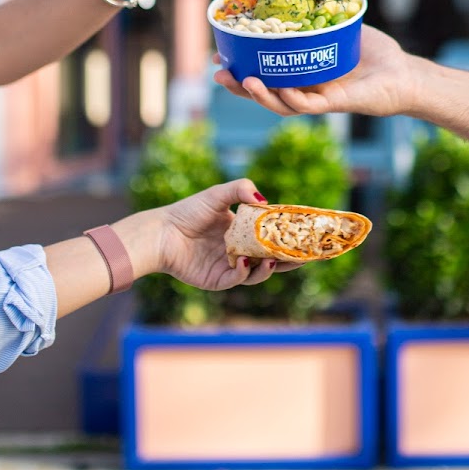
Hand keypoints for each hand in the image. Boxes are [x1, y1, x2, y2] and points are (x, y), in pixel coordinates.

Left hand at [155, 178, 301, 290]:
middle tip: (306, 258)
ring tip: (273, 261)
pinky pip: (236, 280)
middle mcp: (240, 250)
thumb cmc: (188, 211)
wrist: (162, 233)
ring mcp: (230, 266)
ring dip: (269, 269)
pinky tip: (242, 261)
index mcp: (243, 231)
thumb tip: (265, 200)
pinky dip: (243, 273)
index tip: (307, 234)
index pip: (273, 235)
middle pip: (272, 258)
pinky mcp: (217, 280)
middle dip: (290, 260)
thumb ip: (240, 189)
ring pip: (258, 273)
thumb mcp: (217, 194)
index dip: (290, 236)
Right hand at [213, 25, 412, 117]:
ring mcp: (318, 99)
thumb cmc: (375, 53)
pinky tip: (278, 87)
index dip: (240, 65)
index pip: (264, 71)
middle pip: (263, 90)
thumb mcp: (341, 26)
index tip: (220, 54)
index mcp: (301, 71)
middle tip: (218, 72)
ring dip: (258, 94)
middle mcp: (305, 88)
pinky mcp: (335, 105)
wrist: (404, 73)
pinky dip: (291, 98)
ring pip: (280, 103)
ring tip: (242, 80)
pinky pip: (307, 105)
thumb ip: (319, 14)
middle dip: (238, 84)